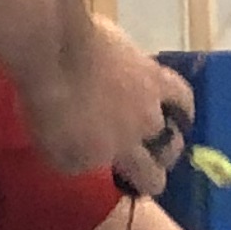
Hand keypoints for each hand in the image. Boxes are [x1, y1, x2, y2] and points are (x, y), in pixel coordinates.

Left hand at [28, 18, 195, 192]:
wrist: (54, 46)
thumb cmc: (48, 104)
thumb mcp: (57, 152)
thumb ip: (82, 161)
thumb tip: (94, 159)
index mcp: (124, 152)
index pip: (152, 178)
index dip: (147, 183)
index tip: (135, 181)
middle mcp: (146, 125)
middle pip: (170, 148)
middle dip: (163, 154)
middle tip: (150, 152)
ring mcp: (150, 91)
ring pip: (182, 111)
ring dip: (178, 121)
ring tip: (172, 121)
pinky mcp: (144, 60)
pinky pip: (171, 82)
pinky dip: (171, 91)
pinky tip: (164, 91)